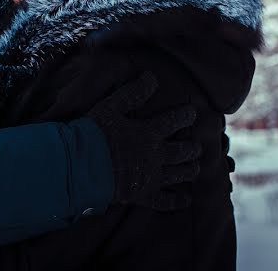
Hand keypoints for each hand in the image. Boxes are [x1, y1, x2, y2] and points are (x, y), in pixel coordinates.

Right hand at [87, 71, 200, 210]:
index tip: (192, 113)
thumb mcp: (110, 107)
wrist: (81, 165)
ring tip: (195, 168)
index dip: (185, 116)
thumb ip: (132, 92)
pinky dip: (177, 201)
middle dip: (192, 148)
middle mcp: (155, 155)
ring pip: (180, 174)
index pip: (174, 122)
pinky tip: (185, 199)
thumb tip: (151, 77)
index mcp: (149, 133)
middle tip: (196, 146)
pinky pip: (165, 201)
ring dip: (190, 170)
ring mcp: (151, 177)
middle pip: (183, 151)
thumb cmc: (94, 133)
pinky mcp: (143, 195)